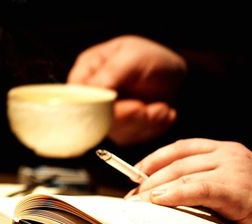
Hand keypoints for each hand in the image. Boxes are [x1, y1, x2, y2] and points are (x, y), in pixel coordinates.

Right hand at [67, 35, 186, 145]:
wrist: (174, 75)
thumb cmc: (150, 58)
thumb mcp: (133, 57)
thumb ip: (112, 72)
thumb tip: (95, 89)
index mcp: (86, 73)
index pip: (77, 97)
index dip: (96, 105)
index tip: (122, 104)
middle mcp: (90, 97)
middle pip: (95, 120)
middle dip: (128, 116)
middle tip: (148, 108)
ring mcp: (104, 116)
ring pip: (115, 132)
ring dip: (144, 122)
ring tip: (162, 108)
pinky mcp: (120, 131)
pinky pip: (131, 138)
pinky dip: (151, 128)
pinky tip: (162, 113)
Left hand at [126, 138, 251, 223]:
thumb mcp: (232, 181)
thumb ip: (204, 178)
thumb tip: (164, 189)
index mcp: (225, 149)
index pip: (181, 147)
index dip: (154, 158)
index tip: (136, 173)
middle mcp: (227, 153)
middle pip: (177, 161)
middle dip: (149, 177)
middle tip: (132, 194)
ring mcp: (232, 168)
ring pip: (183, 172)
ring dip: (155, 187)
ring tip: (138, 201)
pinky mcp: (235, 188)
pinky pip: (197, 188)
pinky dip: (174, 193)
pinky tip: (158, 199)